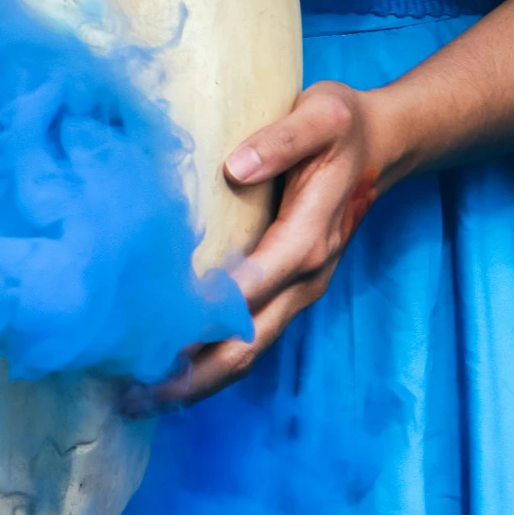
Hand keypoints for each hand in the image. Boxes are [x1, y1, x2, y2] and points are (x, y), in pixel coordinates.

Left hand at [150, 79, 391, 407]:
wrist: (383, 145)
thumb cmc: (344, 126)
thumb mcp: (322, 115)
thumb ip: (282, 139)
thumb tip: (235, 167)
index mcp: (311, 237)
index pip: (252, 287)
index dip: (205, 316)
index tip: (153, 336)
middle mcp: (307, 277)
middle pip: (247, 344)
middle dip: (190, 375)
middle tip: (130, 395)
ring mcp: (300, 291)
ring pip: (248, 353)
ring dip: (196, 382)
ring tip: (136, 399)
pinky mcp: (290, 294)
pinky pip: (251, 340)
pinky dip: (211, 365)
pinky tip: (171, 374)